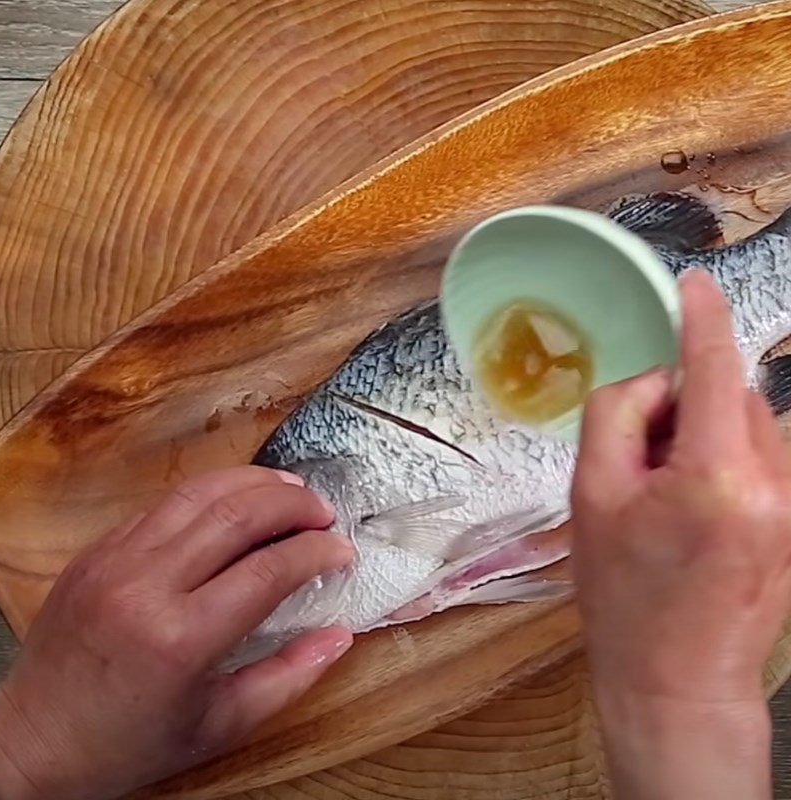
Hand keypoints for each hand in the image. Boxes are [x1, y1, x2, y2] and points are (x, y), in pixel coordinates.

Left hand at [0, 466, 353, 799]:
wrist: (32, 740)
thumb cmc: (130, 743)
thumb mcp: (220, 726)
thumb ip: (289, 678)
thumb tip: (340, 635)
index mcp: (181, 638)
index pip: (269, 569)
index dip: (317, 552)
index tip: (342, 551)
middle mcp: (147, 584)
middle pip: (239, 513)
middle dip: (294, 503)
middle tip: (324, 512)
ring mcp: (116, 558)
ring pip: (201, 491)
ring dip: (256, 482)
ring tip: (291, 490)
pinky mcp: (98, 547)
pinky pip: (165, 503)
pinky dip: (212, 493)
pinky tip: (237, 502)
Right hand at [571, 270, 789, 799]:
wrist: (676, 680)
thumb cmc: (623, 594)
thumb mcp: (591, 496)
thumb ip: (617, 416)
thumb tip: (654, 382)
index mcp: (716, 475)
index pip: (714, 368)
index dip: (702, 317)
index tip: (692, 283)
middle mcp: (773, 481)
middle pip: (731, 395)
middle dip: (685, 400)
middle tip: (638, 453)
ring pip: (746, 423)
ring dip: (702, 431)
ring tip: (662, 492)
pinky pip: (757, 456)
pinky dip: (721, 458)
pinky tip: (690, 509)